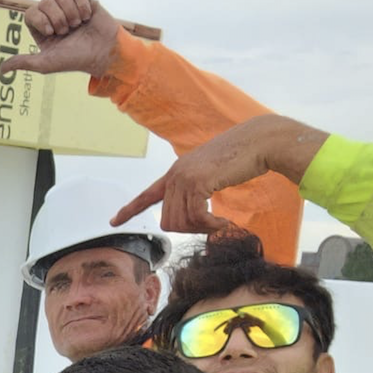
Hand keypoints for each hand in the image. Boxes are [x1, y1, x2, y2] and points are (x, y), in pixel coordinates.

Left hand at [0, 0, 120, 78]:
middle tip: (67, 31)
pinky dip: (82, 6)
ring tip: (78, 25)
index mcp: (41, 28)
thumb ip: (23, 62)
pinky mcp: (84, 1)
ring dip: (69, 12)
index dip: (40, 19)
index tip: (51, 31)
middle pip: (45, 2)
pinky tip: (87, 18)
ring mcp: (68, 7)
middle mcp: (53, 16)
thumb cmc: (74, 60)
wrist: (102, 53)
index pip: (30, 12)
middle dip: (57, 18)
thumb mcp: (45, 64)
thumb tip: (1, 70)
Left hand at [113, 114, 328, 233]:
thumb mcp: (211, 175)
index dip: (129, 210)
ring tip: (220, 222)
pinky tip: (224, 222)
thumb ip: (196, 191)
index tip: (114, 221)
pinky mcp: (198, 183)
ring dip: (202, 229)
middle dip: (190, 230)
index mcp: (175, 173)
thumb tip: (190, 216)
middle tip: (213, 225)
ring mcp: (184, 178)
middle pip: (169, 221)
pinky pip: (196, 218)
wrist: (258, 142)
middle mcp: (175, 175)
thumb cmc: (240, 159)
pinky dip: (210, 226)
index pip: (146, 195)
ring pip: (181, 223)